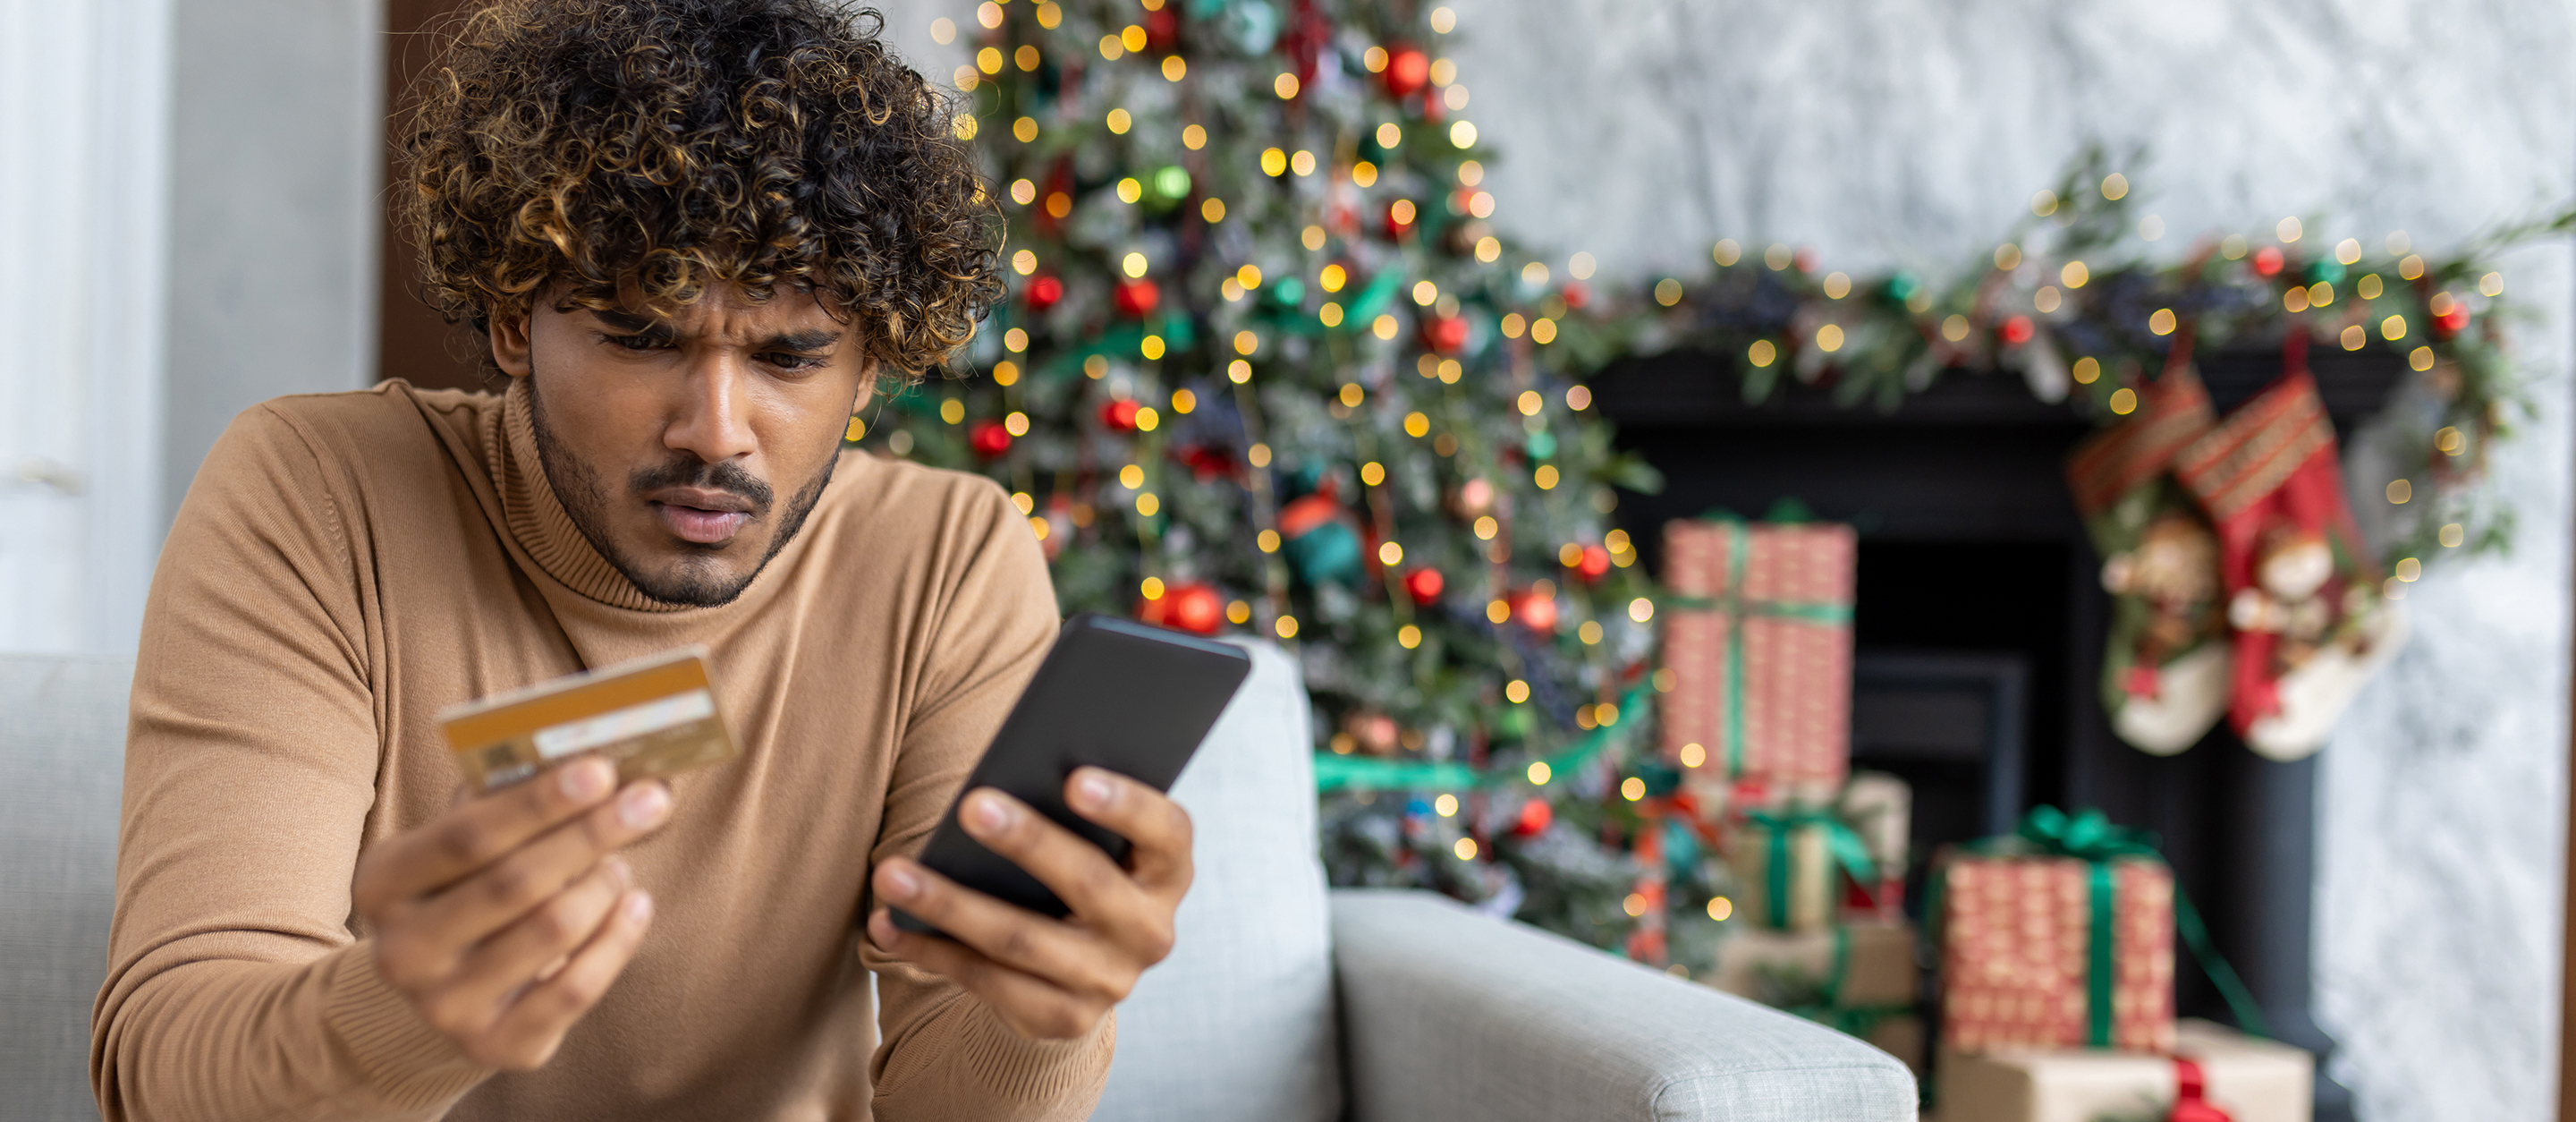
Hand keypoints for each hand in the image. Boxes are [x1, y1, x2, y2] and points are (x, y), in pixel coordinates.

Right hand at [351, 755, 670, 1068]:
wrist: (437, 993)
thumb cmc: (467, 891)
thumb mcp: (463, 847)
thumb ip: (505, 802)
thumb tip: (592, 760)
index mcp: (382, 883)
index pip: (467, 835)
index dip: (539, 802)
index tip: (602, 769)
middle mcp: (402, 951)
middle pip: (516, 882)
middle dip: (593, 834)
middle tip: (651, 799)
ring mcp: (444, 1007)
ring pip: (554, 930)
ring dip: (604, 885)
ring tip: (620, 864)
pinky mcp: (494, 1046)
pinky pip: (577, 988)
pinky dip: (619, 938)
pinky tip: (636, 905)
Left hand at [865, 767, 1190, 1039]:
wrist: (1080, 968)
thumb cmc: (1075, 866)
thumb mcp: (1090, 839)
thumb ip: (1068, 811)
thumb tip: (997, 784)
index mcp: (1168, 870)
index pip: (1166, 832)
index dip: (1126, 805)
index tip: (1073, 778)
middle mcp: (1150, 931)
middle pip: (1088, 883)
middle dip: (1026, 843)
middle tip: (968, 806)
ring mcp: (1109, 981)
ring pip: (1021, 939)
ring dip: (950, 904)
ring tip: (893, 873)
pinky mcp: (1063, 1018)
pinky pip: (988, 981)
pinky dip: (932, 949)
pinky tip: (889, 923)